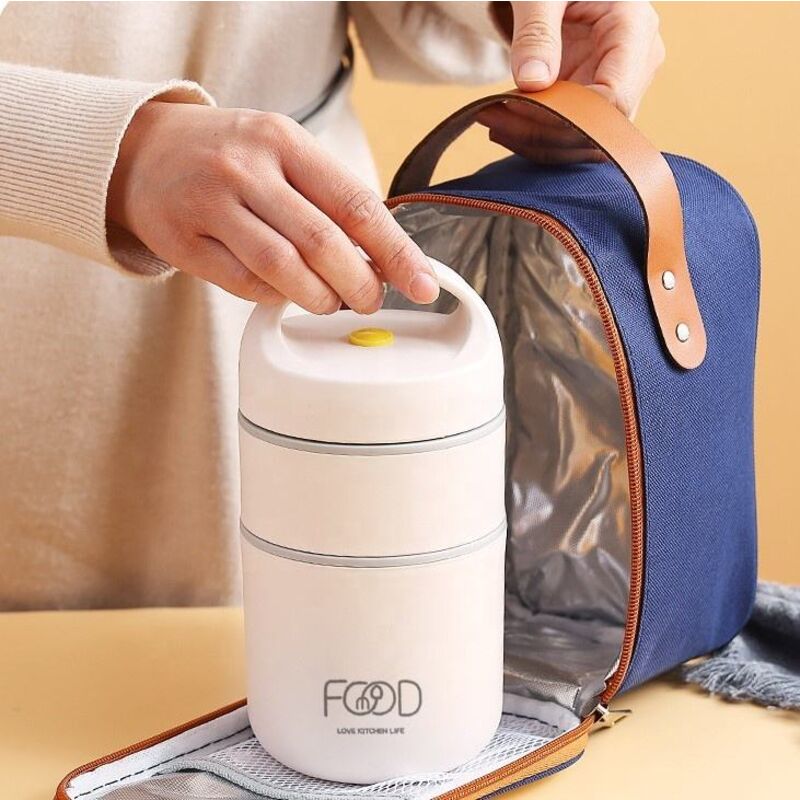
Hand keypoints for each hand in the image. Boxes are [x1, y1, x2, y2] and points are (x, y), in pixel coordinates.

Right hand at [107, 102, 438, 312]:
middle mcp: (246, 168)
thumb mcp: (282, 152)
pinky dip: (276, 298)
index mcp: (283, 141)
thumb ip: (328, 197)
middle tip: (371, 300)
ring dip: (320, 298)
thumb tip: (384, 257)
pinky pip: (246, 285)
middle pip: (324, 243)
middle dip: (361, 284)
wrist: (143, 153)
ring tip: (331, 301)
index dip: (396, 251)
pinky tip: (284, 293)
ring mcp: (210, 205)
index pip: (356, 203)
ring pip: (284, 270)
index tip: (423, 283)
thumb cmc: (229, 157)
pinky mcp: (183, 242)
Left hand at [479, 2, 664, 161]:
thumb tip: (532, 82)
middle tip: (492, 119)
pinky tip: (504, 124)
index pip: (614, 99)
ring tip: (492, 120)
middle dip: (545, 132)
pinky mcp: (596, 101)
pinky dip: (536, 134)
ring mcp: (619, 86)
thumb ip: (536, 31)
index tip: (516, 107)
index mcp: (634, 28)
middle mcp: (636, 64)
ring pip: (585, 141)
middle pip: (600, 128)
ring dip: (536, 140)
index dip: (567, 116)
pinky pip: (572, 134)